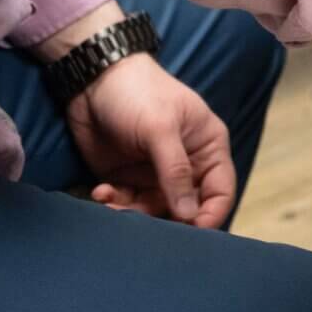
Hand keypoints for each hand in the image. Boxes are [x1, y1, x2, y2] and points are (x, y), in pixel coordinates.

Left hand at [64, 53, 237, 227]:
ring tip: (110, 200)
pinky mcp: (128, 178)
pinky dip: (114, 203)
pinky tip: (101, 192)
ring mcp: (155, 172)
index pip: (220, 190)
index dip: (209, 214)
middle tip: (140, 219)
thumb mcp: (160, 129)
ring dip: (131, 212)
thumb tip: (189, 215)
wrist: (91, 81)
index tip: (190, 231)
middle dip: (163, 218)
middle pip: (186, 208)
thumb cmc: (137, 93)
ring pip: (153, 211)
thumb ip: (176, 172)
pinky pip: (127, 204)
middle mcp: (186, 164)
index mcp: (207, 146)